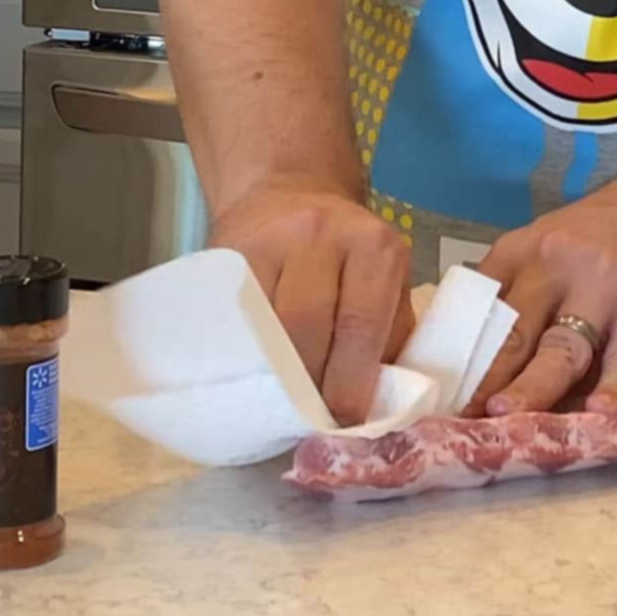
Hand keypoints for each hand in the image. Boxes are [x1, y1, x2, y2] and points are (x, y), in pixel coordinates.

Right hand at [208, 179, 414, 425]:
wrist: (288, 193)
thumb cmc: (347, 254)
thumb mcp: (385, 281)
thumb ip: (391, 334)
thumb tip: (386, 401)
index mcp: (374, 247)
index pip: (360, 326)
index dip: (350, 382)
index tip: (345, 421)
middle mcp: (321, 235)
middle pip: (306, 327)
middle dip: (308, 383)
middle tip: (309, 418)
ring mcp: (267, 240)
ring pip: (264, 324)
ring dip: (272, 373)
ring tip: (279, 403)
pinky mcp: (225, 251)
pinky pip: (232, 314)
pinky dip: (242, 350)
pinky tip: (248, 373)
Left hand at [471, 163, 616, 415]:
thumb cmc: (613, 230)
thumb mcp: (553, 242)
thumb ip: (520, 288)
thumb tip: (475, 354)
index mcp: (520, 253)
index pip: (476, 310)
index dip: (453, 356)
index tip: (436, 396)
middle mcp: (554, 268)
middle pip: (511, 334)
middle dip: (482, 380)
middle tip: (455, 418)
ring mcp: (603, 290)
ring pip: (560, 349)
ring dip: (531, 387)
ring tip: (506, 417)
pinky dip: (613, 388)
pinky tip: (599, 414)